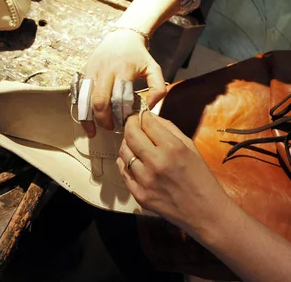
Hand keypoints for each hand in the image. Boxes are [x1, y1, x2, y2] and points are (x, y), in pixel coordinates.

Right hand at [83, 29, 165, 136]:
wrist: (121, 36)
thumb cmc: (139, 55)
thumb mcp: (154, 68)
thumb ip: (158, 88)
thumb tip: (150, 108)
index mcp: (123, 69)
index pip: (119, 98)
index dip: (121, 114)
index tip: (125, 124)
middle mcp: (104, 70)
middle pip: (99, 100)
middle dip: (103, 119)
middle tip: (111, 129)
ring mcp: (91, 70)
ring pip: (84, 98)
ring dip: (87, 117)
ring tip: (92, 131)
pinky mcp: (83, 70)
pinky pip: (78, 93)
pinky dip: (79, 107)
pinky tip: (84, 120)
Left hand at [117, 112, 230, 235]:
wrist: (206, 213)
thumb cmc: (201, 178)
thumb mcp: (190, 147)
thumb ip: (168, 128)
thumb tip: (148, 116)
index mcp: (172, 148)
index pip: (146, 122)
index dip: (141, 116)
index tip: (140, 115)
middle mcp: (157, 163)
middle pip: (130, 134)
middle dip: (130, 125)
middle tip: (133, 124)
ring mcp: (146, 180)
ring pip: (123, 152)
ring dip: (127, 144)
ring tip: (135, 144)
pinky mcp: (139, 195)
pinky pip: (123, 171)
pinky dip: (126, 163)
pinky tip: (135, 162)